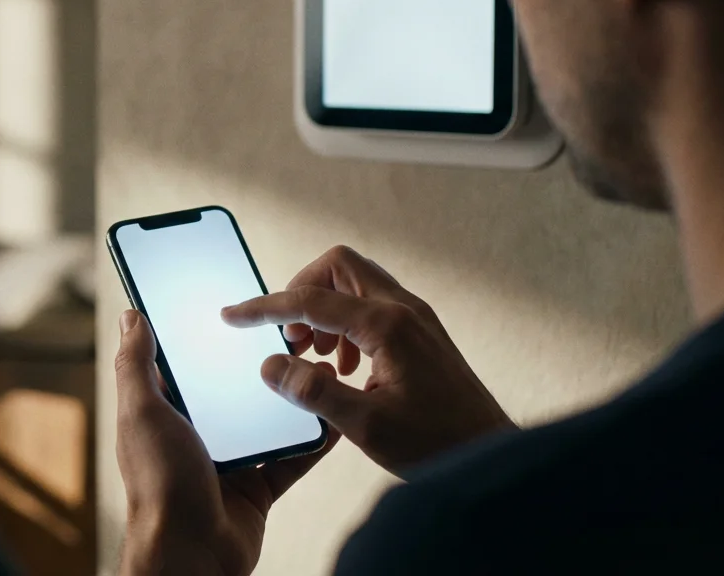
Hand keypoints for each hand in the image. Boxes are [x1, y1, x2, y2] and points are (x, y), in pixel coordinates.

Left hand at [114, 310, 338, 575]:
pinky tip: (332, 415)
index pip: (188, 364)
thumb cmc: (159, 483)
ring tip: (320, 365)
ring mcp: (230, 460)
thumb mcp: (142, 413)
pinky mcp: (258, 487)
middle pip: (233, 388)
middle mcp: (197, 433)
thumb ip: (135, 365)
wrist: (192, 553)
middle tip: (292, 332)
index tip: (235, 307)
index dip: (207, 336)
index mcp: (166, 413)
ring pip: (266, 419)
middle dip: (259, 363)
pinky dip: (312, 440)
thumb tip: (132, 316)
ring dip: (291, 396)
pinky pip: (291, 457)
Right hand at [222, 246, 514, 476]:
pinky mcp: (422, 333)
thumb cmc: (437, 445)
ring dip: (324, 309)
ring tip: (313, 357)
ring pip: (356, 283)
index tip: (232, 315)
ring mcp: (416, 318)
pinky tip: (343, 368)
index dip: (265, 307)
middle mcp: (404, 309)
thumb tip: (271, 365)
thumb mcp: (365, 425)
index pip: (311, 300)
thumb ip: (313, 391)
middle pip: (338, 266)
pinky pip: (372, 306)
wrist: (491, 456)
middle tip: (287, 336)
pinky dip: (346, 323)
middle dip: (301, 291)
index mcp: (387, 325)